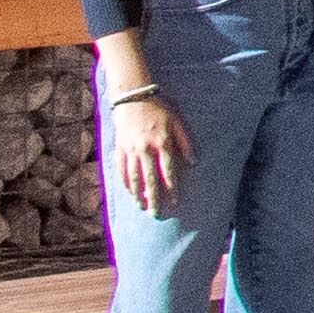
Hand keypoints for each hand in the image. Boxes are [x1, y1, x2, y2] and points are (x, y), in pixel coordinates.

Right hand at [101, 90, 188, 213]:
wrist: (133, 98)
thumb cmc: (159, 110)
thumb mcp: (178, 122)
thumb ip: (186, 143)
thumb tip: (194, 163)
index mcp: (162, 143)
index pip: (168, 171)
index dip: (172, 188)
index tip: (175, 202)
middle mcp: (145, 149)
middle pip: (150, 179)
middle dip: (154, 198)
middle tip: (156, 214)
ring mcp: (130, 150)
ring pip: (134, 177)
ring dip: (138, 195)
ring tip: (142, 207)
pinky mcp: (119, 148)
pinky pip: (121, 170)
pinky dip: (125, 183)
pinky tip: (129, 193)